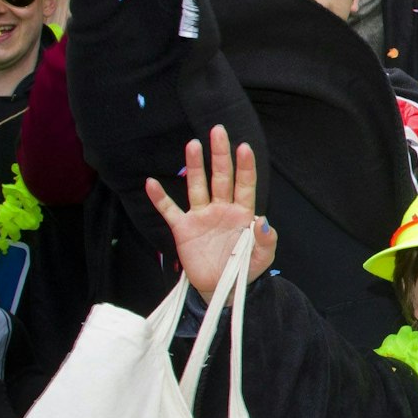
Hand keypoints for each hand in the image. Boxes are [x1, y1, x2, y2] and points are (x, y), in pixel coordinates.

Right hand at [144, 125, 276, 302]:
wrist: (222, 287)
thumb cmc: (245, 268)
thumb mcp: (263, 256)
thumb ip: (266, 239)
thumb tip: (263, 221)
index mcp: (242, 213)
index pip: (245, 184)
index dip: (245, 166)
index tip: (244, 147)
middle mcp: (221, 208)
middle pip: (221, 177)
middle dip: (220, 155)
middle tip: (218, 131)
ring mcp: (201, 216)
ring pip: (197, 186)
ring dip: (194, 166)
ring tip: (193, 145)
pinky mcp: (184, 229)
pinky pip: (169, 210)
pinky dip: (160, 198)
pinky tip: (151, 182)